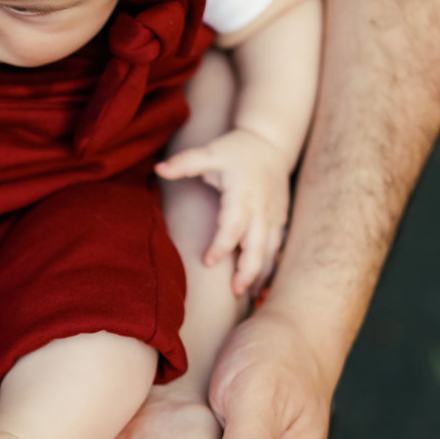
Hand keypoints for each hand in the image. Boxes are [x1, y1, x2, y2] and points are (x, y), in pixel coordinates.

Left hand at [156, 128, 290, 295]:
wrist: (271, 143)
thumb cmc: (236, 150)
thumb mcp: (210, 152)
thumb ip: (184, 162)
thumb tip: (158, 168)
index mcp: (243, 192)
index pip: (233, 225)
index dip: (221, 245)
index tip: (207, 262)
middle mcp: (262, 207)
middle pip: (257, 244)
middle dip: (248, 269)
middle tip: (235, 292)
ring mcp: (274, 214)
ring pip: (270, 250)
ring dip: (261, 273)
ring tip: (248, 295)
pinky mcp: (280, 219)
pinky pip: (277, 247)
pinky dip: (270, 267)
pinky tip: (260, 285)